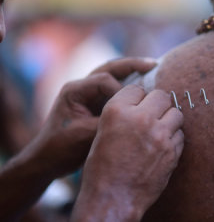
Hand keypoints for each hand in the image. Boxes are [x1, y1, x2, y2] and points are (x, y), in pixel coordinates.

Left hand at [25, 57, 156, 178]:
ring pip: (114, 74)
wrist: (48, 160)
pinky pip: (117, 87)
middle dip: (133, 66)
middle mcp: (82, 86)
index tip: (134, 106)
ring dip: (133, 71)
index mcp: (75, 90)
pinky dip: (131, 84)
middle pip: (110, 68)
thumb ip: (107, 123)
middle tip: (154, 64)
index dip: (122, 91)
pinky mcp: (97, 102)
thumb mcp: (84, 136)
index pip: (104, 80)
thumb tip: (134, 117)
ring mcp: (89, 93)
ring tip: (153, 67)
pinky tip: (147, 85)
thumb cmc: (61, 148)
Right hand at [72, 86, 183, 221]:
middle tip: (153, 114)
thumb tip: (143, 102)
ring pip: (176, 113)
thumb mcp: (103, 132)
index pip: (137, 89)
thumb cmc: (102, 167)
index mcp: (117, 111)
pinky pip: (180, 135)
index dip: (137, 98)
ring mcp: (159, 135)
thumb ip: (123, 113)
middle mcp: (140, 119)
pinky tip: (163, 146)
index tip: (137, 106)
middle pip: (161, 96)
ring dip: (169, 120)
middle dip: (157, 104)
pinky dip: (173, 138)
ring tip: (160, 130)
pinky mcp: (172, 151)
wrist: (112, 198)